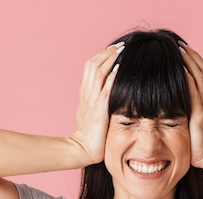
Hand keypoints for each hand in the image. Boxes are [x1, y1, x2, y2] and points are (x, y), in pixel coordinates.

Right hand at [69, 42, 123, 164]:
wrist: (82, 150)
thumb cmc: (90, 135)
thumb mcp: (93, 113)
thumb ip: (98, 101)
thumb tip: (110, 91)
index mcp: (85, 94)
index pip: (90, 67)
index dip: (101, 56)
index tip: (114, 48)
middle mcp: (86, 94)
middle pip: (92, 66)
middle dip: (106, 54)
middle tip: (119, 45)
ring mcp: (91, 102)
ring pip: (97, 74)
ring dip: (109, 60)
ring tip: (120, 51)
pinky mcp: (98, 112)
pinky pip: (105, 91)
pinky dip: (112, 79)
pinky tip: (119, 69)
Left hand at [180, 41, 202, 168]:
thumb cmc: (199, 139)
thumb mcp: (195, 118)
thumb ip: (190, 105)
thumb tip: (177, 93)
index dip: (195, 59)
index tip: (183, 48)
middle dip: (191, 57)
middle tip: (180, 44)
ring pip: (200, 79)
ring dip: (190, 64)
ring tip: (180, 51)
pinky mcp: (201, 116)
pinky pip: (195, 96)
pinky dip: (189, 83)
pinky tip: (183, 72)